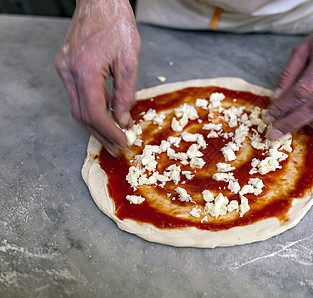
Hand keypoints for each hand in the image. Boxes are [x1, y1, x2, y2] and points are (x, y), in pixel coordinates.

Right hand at [55, 0, 140, 155]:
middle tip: (117, 149)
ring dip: (96, 124)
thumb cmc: (117, 24)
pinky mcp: (65, 64)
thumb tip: (123, 120)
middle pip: (82, 115)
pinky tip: (108, 114)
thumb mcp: (129, 60)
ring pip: (78, 106)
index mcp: (85, 70)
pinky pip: (78, 93)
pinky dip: (92, 107)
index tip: (123, 142)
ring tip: (113, 138)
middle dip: (101, 135)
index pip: (94, 113)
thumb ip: (126, 93)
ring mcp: (64, 68)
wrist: (100, 0)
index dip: (109, 132)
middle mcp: (69, 71)